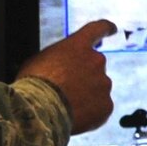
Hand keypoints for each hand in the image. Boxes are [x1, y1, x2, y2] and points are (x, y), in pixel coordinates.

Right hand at [17, 19, 116, 134]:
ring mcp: (103, 84)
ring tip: (66, 107)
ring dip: (86, 96)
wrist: (40, 110)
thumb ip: (58, 57)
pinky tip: (74, 117)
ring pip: (98, 89)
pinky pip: (101, 108)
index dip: (105, 28)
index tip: (112, 29)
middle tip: (67, 90)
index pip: (97, 29)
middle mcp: (96, 61)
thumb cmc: (34, 84)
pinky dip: (90, 113)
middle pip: (95, 67)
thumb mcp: (40, 60)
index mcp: (78, 45)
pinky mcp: (106, 105)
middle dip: (84, 77)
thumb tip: (58, 65)